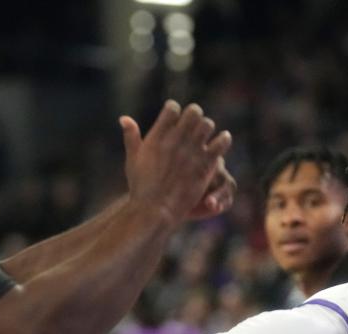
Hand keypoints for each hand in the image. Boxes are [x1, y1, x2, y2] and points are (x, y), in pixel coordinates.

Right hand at [120, 102, 232, 224]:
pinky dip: (224, 139)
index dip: (175, 109)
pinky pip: (221, 143)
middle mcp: (176, 141)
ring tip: (205, 133)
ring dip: (207, 127)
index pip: (173, 108)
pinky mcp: (205, 165)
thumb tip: (124, 118)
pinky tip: (223, 139)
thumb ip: (131, 137)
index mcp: (158, 136)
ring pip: (208, 125)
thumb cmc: (141, 188)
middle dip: (194, 115)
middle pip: (193, 112)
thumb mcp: (132, 160)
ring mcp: (192, 152)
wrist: (154, 210)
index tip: (176, 116)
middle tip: (193, 123)